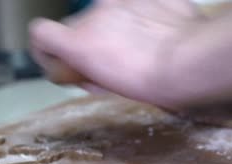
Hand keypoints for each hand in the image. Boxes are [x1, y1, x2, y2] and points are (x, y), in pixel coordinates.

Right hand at [29, 0, 203, 106]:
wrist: (192, 59)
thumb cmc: (152, 83)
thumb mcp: (109, 86)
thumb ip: (86, 70)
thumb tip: (82, 68)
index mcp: (79, 42)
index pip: (40, 33)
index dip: (46, 50)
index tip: (63, 64)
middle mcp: (93, 14)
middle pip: (77, 27)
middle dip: (86, 45)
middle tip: (110, 66)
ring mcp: (118, 0)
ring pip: (103, 14)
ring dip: (111, 30)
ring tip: (139, 48)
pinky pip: (129, 5)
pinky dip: (135, 18)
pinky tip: (154, 33)